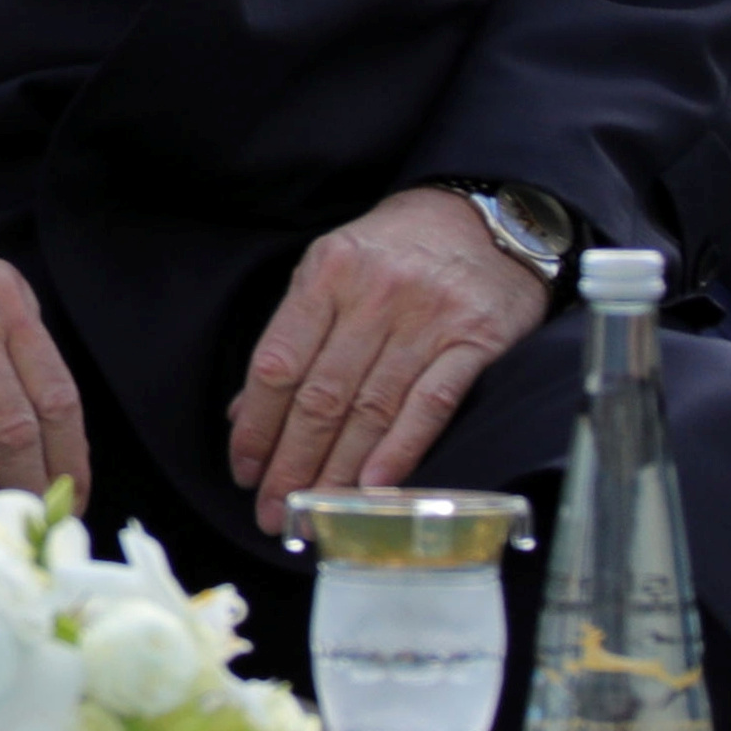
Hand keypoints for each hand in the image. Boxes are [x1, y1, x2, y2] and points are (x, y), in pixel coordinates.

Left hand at [230, 189, 547, 530]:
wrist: (487, 218)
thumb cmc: (398, 248)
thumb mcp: (333, 269)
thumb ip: (292, 334)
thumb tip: (243, 410)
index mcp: (327, 272)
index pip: (278, 362)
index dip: (256, 424)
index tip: (243, 469)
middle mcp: (373, 295)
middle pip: (321, 395)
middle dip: (291, 461)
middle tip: (273, 511)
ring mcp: (427, 318)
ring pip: (371, 408)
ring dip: (338, 470)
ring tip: (314, 511)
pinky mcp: (475, 341)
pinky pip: (431, 403)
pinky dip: (401, 448)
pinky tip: (374, 486)